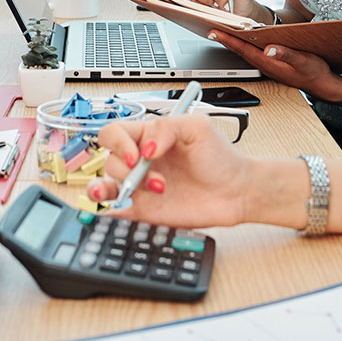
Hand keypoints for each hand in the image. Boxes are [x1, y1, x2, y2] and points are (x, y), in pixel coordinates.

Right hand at [85, 115, 252, 228]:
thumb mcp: (198, 128)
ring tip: (132, 191)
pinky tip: (110, 211)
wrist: (237, 192)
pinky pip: (115, 212)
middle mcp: (141, 162)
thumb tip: (145, 147)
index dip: (119, 143)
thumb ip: (167, 127)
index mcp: (149, 138)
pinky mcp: (145, 210)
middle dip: (128, 171)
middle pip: (109, 160)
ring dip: (111, 188)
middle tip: (157, 180)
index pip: (114, 133)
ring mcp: (141, 187)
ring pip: (105, 184)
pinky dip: (105, 213)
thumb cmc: (221, 158)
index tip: (138, 156)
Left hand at [207, 30, 340, 99]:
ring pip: (245, 51)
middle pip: (239, 50)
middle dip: (224, 38)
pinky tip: (243, 39)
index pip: (242, 49)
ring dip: (233, 41)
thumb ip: (286, 54)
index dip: (227, 39)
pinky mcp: (273, 63)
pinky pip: (253, 53)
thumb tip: (269, 48)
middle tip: (209, 28)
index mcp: (268, 63)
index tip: (212, 31)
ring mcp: (268, 65)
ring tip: (220, 30)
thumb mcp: (303, 61)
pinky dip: (244, 44)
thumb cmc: (314, 73)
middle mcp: (264, 64)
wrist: (323, 85)